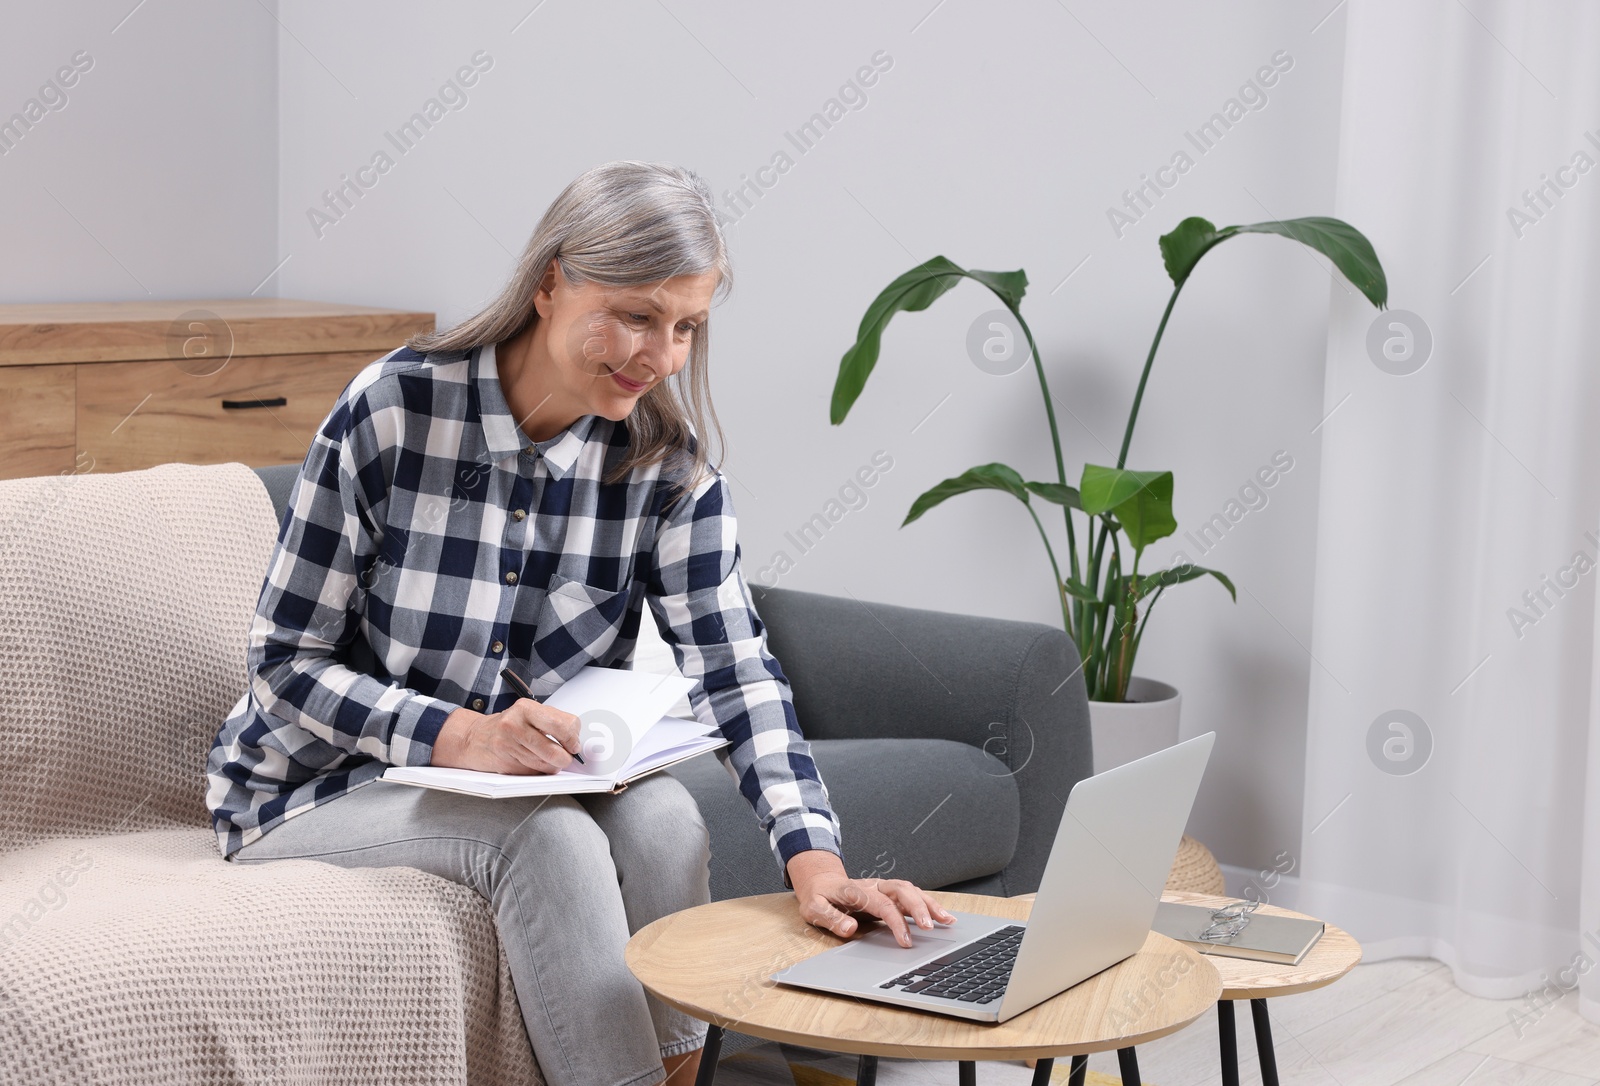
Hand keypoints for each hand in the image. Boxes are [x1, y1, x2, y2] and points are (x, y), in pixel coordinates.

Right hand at [430, 701, 581, 773]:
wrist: (473, 738)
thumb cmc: (507, 726)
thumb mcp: (529, 714)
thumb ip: (553, 722)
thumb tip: (576, 740)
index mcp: (526, 708)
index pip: (564, 725)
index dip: (573, 738)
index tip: (573, 743)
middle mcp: (515, 725)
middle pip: (555, 750)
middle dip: (566, 758)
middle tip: (567, 756)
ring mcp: (508, 745)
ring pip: (545, 765)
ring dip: (552, 766)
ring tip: (547, 758)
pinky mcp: (505, 764)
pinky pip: (533, 773)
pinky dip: (539, 771)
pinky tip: (532, 761)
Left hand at [786, 850, 956, 947]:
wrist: (820, 882)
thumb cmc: (818, 897)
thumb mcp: (814, 909)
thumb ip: (831, 918)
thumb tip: (850, 928)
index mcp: (856, 890)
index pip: (882, 904)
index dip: (896, 922)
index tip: (906, 941)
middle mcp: (874, 885)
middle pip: (902, 890)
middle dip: (918, 907)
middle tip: (931, 927)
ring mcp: (882, 887)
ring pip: (910, 890)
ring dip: (929, 904)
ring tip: (947, 920)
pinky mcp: (888, 893)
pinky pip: (911, 895)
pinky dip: (927, 904)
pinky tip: (942, 916)